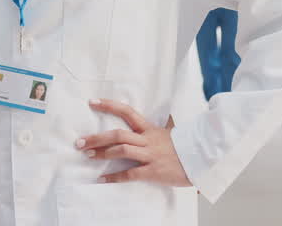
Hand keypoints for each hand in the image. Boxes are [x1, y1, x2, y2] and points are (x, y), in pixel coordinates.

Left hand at [77, 99, 191, 186]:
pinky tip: (102, 179)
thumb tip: (156, 119)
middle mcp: (148, 140)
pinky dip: (115, 177)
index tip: (92, 102)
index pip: (127, 112)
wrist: (201, 160)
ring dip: (102, 153)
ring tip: (87, 156)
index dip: (109, 106)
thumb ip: (161, 125)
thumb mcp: (172, 132)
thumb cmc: (185, 147)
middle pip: (118, 134)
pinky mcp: (153, 171)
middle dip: (96, 138)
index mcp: (150, 129)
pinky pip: (131, 174)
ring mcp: (150, 155)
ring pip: (122, 150)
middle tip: (79, 142)